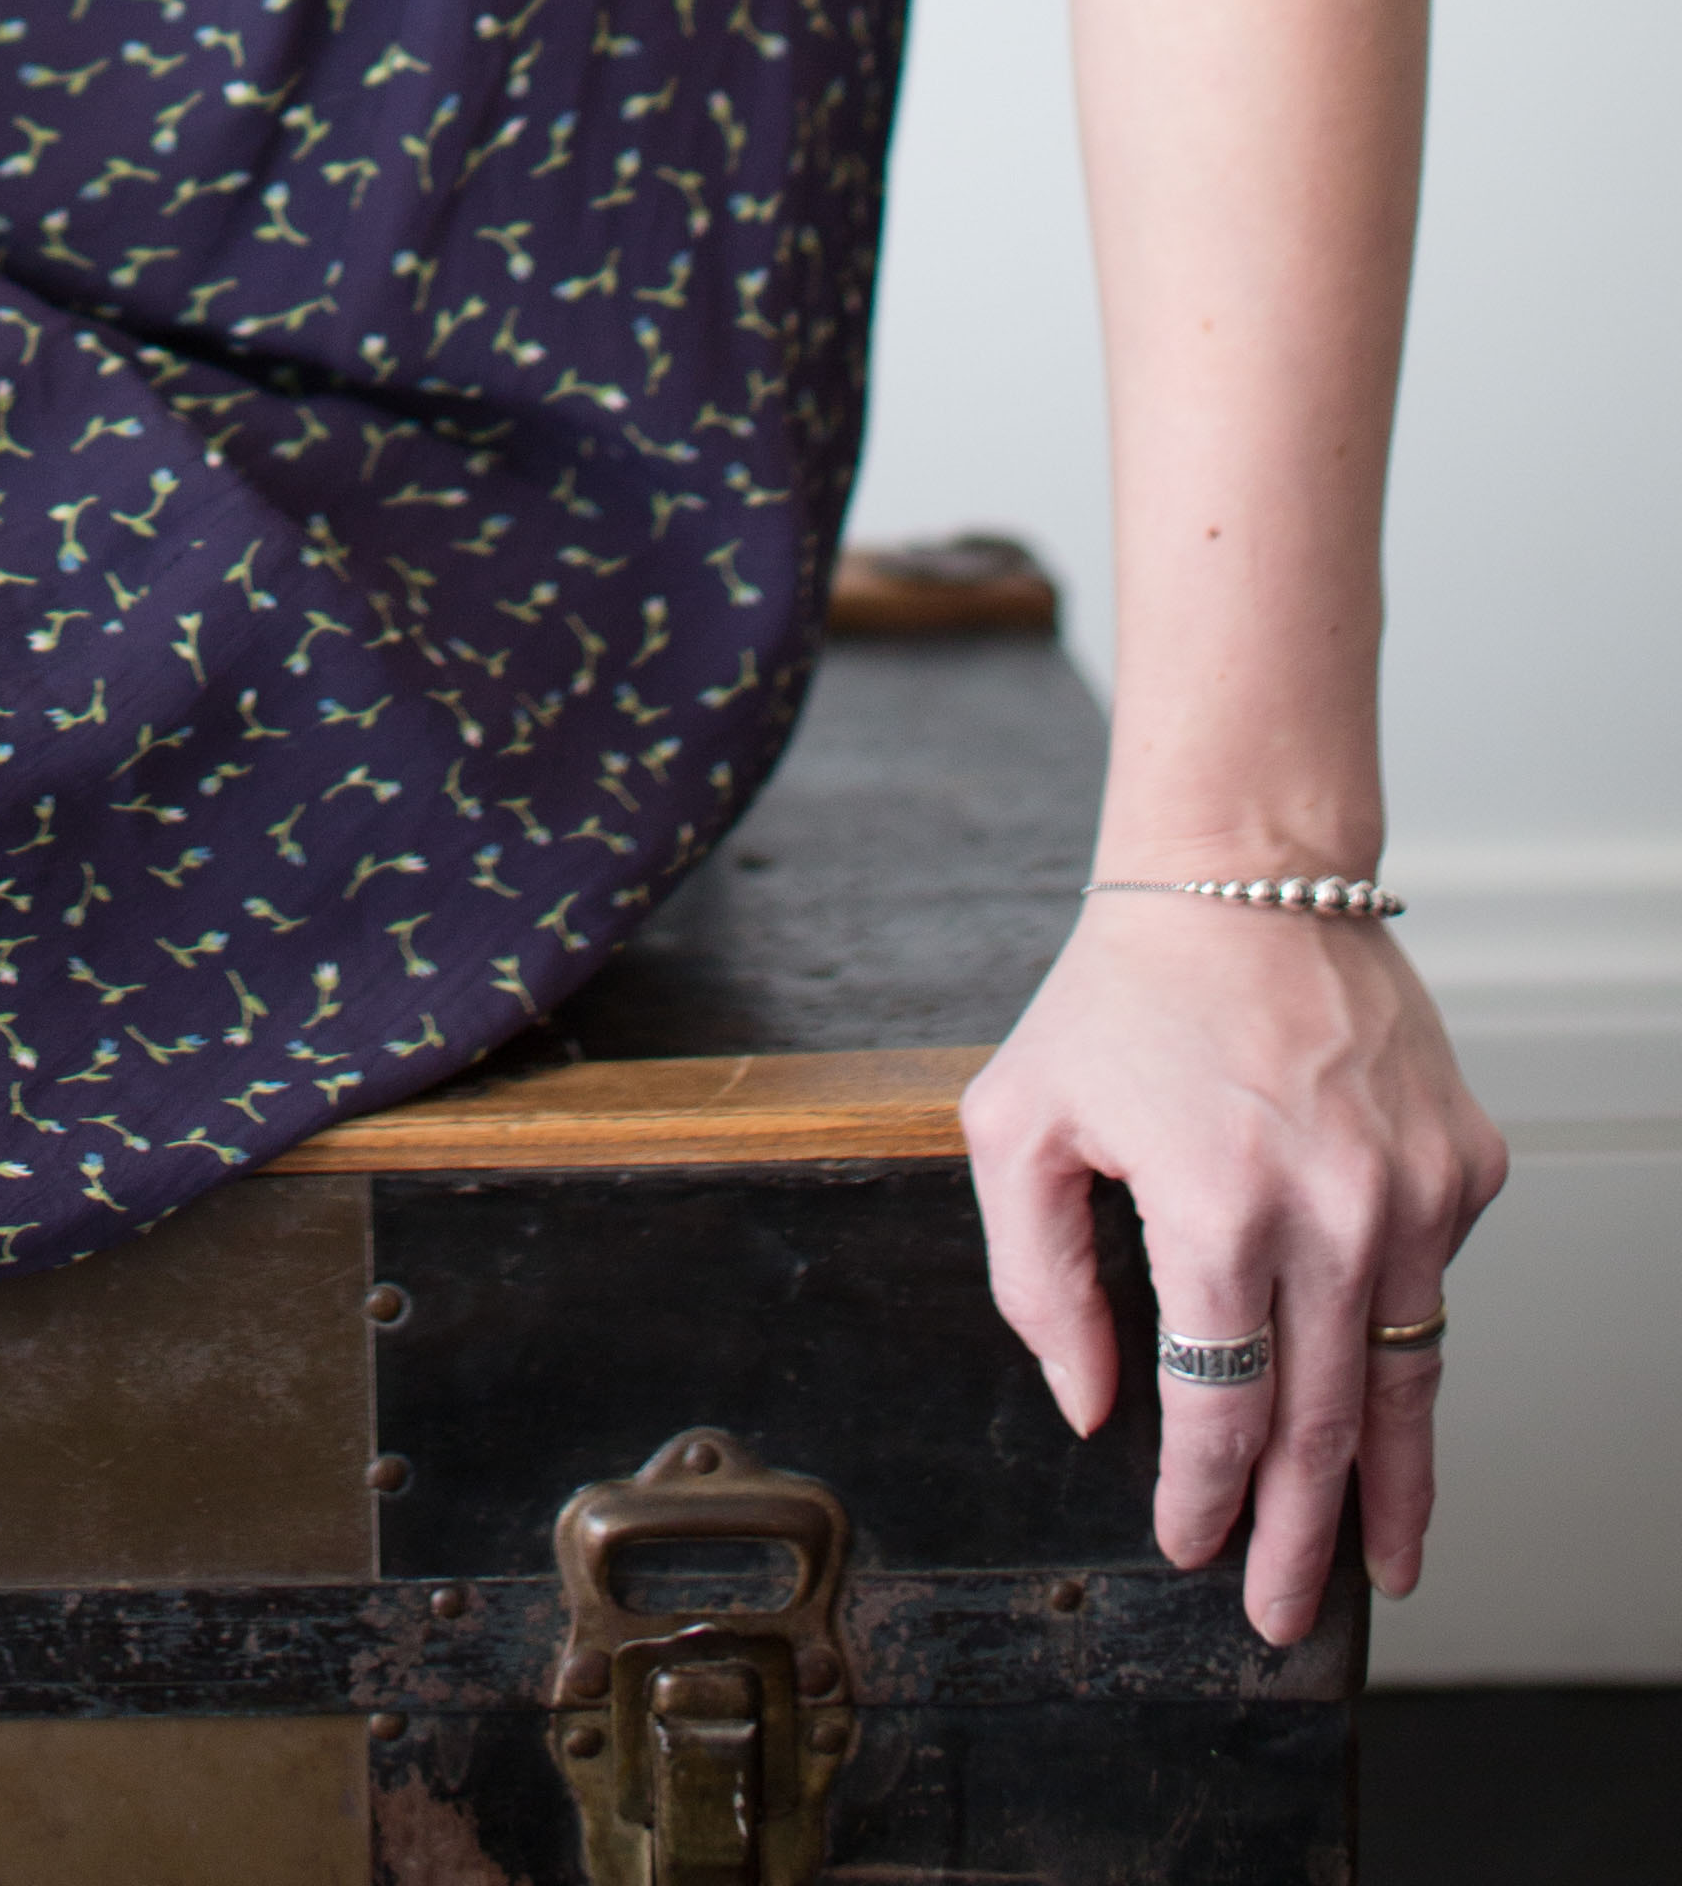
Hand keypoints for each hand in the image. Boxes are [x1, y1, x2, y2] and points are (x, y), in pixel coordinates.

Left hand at [962, 892, 1505, 1638]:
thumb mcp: (1020, 1123)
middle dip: (1300, 1535)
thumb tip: (1090, 1406)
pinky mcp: (1464, 1164)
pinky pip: (1435, 1285)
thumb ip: (1038, 1279)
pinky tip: (1378, 1382)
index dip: (1205, 1495)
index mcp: (1218, 1206)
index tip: (1191, 1548)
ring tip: (1385, 1564)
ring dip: (1393, 1484)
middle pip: (1323, 1422)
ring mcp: (1415, 1190)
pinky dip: (1405, 1341)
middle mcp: (1336, 1210)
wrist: (1246, 871)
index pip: (1221, 1406)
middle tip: (1284, 1612)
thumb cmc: (1121, 995)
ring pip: (1406, 1379)